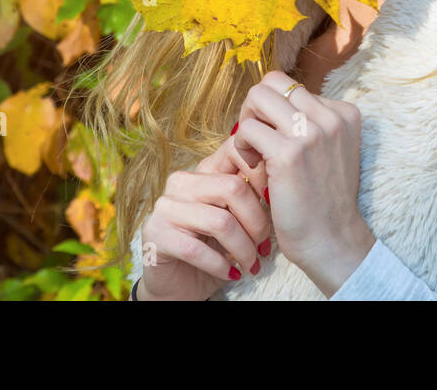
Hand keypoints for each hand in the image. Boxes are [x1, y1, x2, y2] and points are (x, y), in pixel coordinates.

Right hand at [135, 133, 271, 300]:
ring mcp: (165, 207)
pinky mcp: (155, 235)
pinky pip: (197, 249)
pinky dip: (221, 265)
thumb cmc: (214, 247)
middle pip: (233, 188)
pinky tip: (232, 273)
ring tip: (252, 264)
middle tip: (264, 246)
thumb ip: (249, 197)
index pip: (234, 151)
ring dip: (242, 249)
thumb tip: (281, 184)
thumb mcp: (235, 217)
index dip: (262, 175)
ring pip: (220, 221)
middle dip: (257, 223)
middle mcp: (181, 182)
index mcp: (202, 170)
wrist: (178, 284)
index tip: (276, 204)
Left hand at [231, 70, 374, 295]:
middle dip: (255, 108)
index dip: (274, 110)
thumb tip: (269, 100)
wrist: (332, 241)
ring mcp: (312, 133)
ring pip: (258, 97)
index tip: (274, 138)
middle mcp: (332, 116)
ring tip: (253, 153)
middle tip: (255, 138)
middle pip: (274, 82)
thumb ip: (309, 123)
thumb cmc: (323, 200)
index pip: (292, 86)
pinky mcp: (290, 153)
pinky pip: (248, 129)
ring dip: (247, 124)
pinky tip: (251, 167)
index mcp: (345, 112)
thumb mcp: (329, 150)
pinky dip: (241, 146)